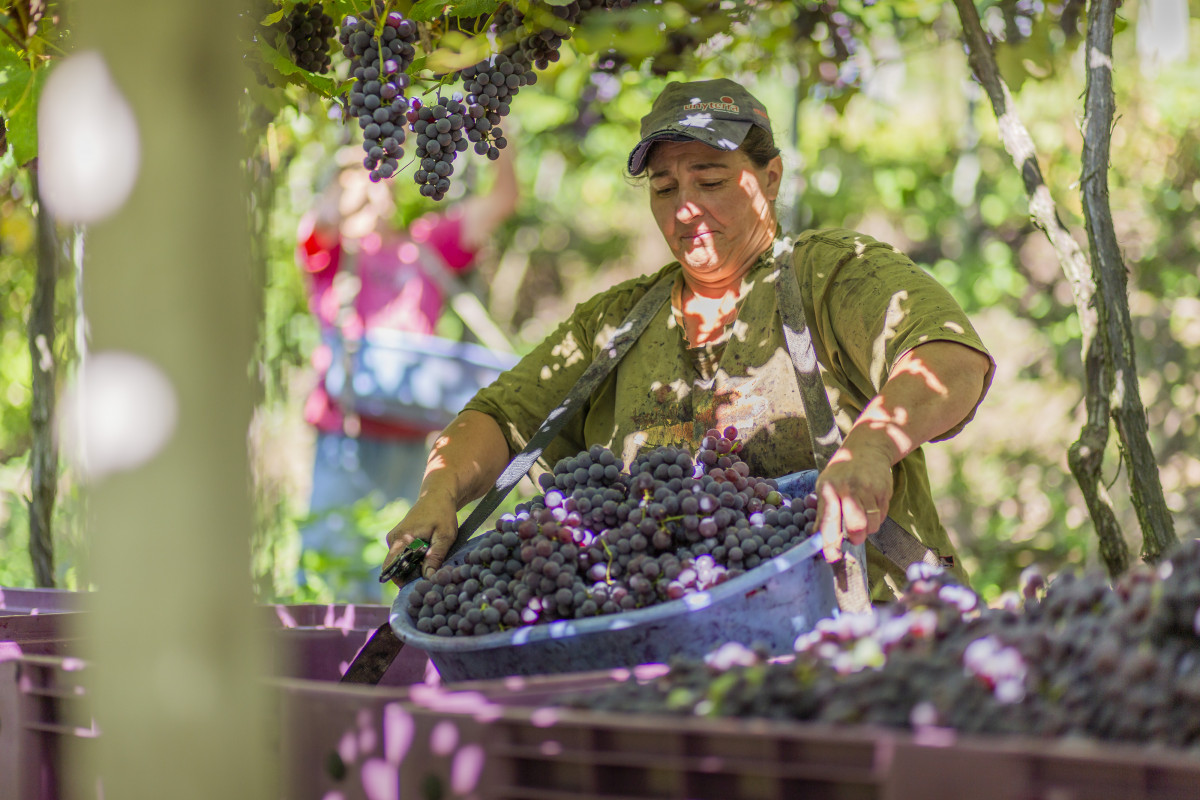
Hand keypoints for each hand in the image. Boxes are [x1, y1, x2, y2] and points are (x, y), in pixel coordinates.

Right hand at [382, 489, 458, 582]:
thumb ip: (436, 557)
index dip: (404, 581)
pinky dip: (414, 561)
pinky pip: (402, 557)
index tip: (422, 585)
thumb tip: (429, 578)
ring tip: (432, 565)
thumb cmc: (442, 513)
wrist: (437, 495)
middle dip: (412, 576)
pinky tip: (428, 558)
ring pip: (400, 564)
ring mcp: (393, 540)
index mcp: (400, 539)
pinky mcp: (398, 540)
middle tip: (431, 577)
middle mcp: (392, 540)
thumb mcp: (445, 536)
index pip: (392, 569)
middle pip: (396, 569)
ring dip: (414, 568)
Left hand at [815, 441, 893, 562]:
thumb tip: (816, 538)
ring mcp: (868, 489)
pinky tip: (870, 507)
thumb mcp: (825, 486)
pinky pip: (881, 517)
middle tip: (853, 538)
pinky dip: (876, 520)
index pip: (828, 520)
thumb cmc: (841, 473)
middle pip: (856, 526)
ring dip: (867, 530)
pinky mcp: (884, 491)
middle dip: (856, 538)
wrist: (867, 449)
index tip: (832, 557)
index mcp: (829, 488)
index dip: (830, 541)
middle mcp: (848, 489)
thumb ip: (822, 512)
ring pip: (871, 525)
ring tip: (861, 519)